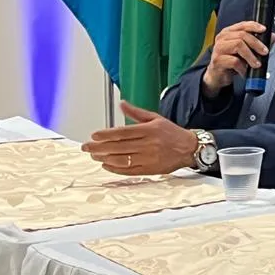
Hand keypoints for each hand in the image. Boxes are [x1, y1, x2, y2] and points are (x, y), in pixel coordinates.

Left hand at [81, 101, 198, 174]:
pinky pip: (128, 170)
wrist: (189, 148)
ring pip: (122, 159)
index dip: (106, 134)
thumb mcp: (156, 118)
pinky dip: (115, 168)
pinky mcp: (149, 169)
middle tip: (86, 147)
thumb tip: (122, 103)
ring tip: (94, 156)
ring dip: (104, 158)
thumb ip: (136, 112)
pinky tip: (106, 165)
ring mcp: (148, 158)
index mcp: (149, 130)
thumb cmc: (172, 133)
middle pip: (118, 147)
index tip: (93, 135)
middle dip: (99, 147)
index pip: (123, 132)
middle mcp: (148, 144)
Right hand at [202, 20, 268, 93]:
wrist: (218, 76)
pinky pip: (234, 61)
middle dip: (256, 44)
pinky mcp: (217, 60)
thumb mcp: (246, 50)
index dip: (254, 26)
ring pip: (238, 46)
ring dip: (251, 56)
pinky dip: (243, 67)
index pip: (242, 25)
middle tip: (265, 52)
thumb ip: (258, 42)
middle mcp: (222, 38)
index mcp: (229, 32)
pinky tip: (245, 71)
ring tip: (256, 64)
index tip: (264, 30)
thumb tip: (273, 36)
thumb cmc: (232, 60)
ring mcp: (218, 49)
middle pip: (242, 35)